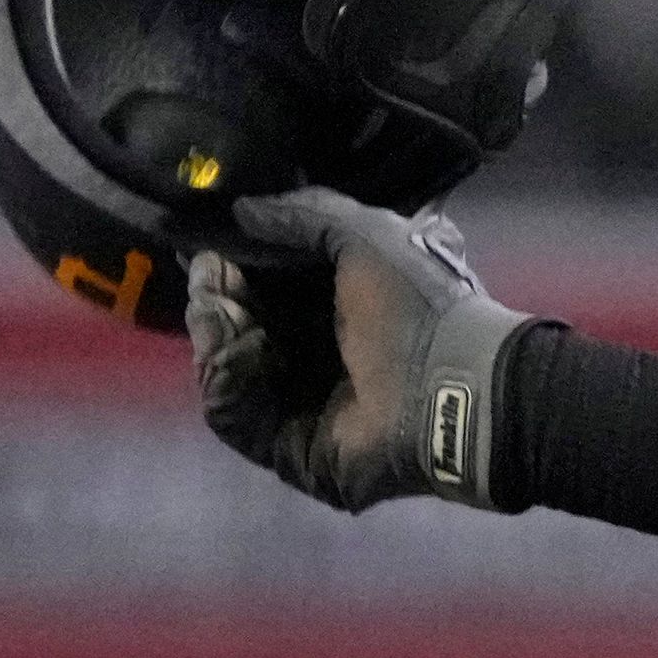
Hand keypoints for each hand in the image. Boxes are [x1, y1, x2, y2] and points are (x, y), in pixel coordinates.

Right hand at [188, 186, 536, 512]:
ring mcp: (302, 406)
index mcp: (345, 307)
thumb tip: (245, 208)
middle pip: (241, 330)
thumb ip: (307, 216)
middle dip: (219, 300)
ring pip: (230, 371)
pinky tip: (235, 349)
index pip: (270, 290)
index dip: (236, 269)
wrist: (451, 385)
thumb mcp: (368, 236)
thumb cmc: (420, 305)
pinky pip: (236, 416)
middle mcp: (321, 356)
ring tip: (216, 308)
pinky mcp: (288, 448)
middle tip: (207, 277)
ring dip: (216, 334)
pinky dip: (227, 380)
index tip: (208, 248)